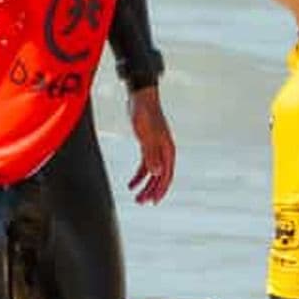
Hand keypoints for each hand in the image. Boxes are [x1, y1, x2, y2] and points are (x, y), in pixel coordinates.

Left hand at [127, 86, 175, 203]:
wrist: (140, 96)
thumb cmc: (144, 113)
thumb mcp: (146, 135)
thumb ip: (151, 154)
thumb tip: (156, 174)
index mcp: (168, 148)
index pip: (167, 174)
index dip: (161, 189)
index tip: (153, 201)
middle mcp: (164, 150)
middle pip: (160, 176)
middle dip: (152, 190)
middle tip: (141, 202)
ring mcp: (156, 147)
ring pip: (153, 172)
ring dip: (145, 185)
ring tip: (137, 198)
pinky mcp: (147, 144)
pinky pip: (146, 164)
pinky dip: (139, 175)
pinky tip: (131, 183)